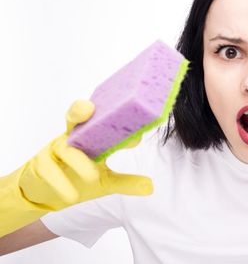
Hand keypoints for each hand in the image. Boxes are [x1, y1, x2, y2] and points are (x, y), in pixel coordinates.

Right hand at [1, 100, 152, 235]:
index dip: (117, 122)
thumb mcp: (105, 182)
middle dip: (80, 110)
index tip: (135, 135)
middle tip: (89, 108)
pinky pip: (48, 171)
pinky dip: (60, 183)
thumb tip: (151, 187)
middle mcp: (72, 138)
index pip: (102, 121)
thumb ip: (126, 182)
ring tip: (92, 177)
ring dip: (78, 161)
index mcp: (90, 136)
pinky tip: (71, 196)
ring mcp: (53, 150)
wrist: (43, 194)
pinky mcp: (39, 166)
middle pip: (73, 117)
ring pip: (65, 148)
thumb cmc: (77, 177)